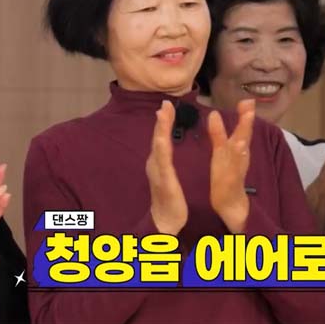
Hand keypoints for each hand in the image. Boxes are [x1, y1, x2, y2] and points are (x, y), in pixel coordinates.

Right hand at [146, 100, 187, 234]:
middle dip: (161, 120)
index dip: (164, 121)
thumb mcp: (167, 173)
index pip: (161, 137)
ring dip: (160, 129)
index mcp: (159, 161)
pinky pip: (163, 163)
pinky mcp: (163, 180)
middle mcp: (155, 163)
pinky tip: (163, 139)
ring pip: (158, 146)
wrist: (165, 220)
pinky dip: (162, 149)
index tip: (167, 104)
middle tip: (165, 103)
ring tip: (163, 113)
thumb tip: (164, 142)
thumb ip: (165, 158)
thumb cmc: (169, 197)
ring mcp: (157, 171)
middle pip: (158, 137)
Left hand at [207, 99, 254, 232]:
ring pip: (241, 154)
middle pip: (244, 137)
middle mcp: (240, 157)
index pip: (241, 129)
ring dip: (242, 142)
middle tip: (250, 105)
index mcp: (236, 148)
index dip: (244, 115)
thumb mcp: (222, 150)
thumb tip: (215, 113)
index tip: (248, 100)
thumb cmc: (226, 174)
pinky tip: (234, 157)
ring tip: (243, 131)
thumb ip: (218, 132)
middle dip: (246, 123)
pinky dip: (234, 165)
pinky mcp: (231, 183)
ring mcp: (237, 170)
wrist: (229, 203)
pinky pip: (233, 173)